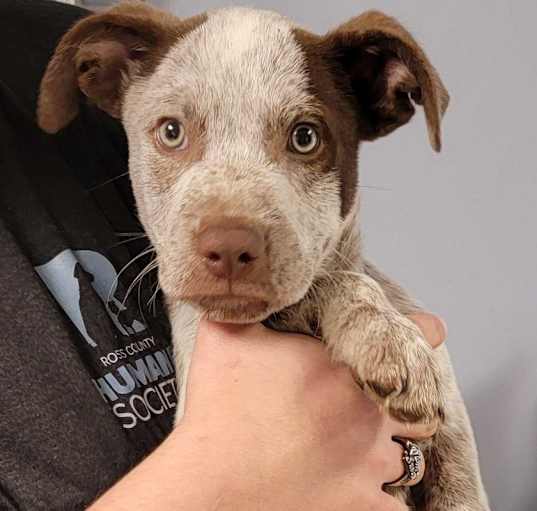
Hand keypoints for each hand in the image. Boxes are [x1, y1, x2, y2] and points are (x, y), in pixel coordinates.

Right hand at [178, 312, 445, 509]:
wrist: (212, 487)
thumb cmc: (219, 412)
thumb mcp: (225, 337)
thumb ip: (248, 304)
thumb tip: (252, 284)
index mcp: (344, 368)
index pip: (414, 337)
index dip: (422, 331)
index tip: (428, 330)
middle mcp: (370, 416)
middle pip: (417, 403)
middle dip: (399, 400)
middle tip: (370, 405)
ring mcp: (372, 466)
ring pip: (409, 455)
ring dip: (391, 449)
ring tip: (357, 448)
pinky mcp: (364, 508)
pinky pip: (398, 506)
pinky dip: (385, 497)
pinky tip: (361, 487)